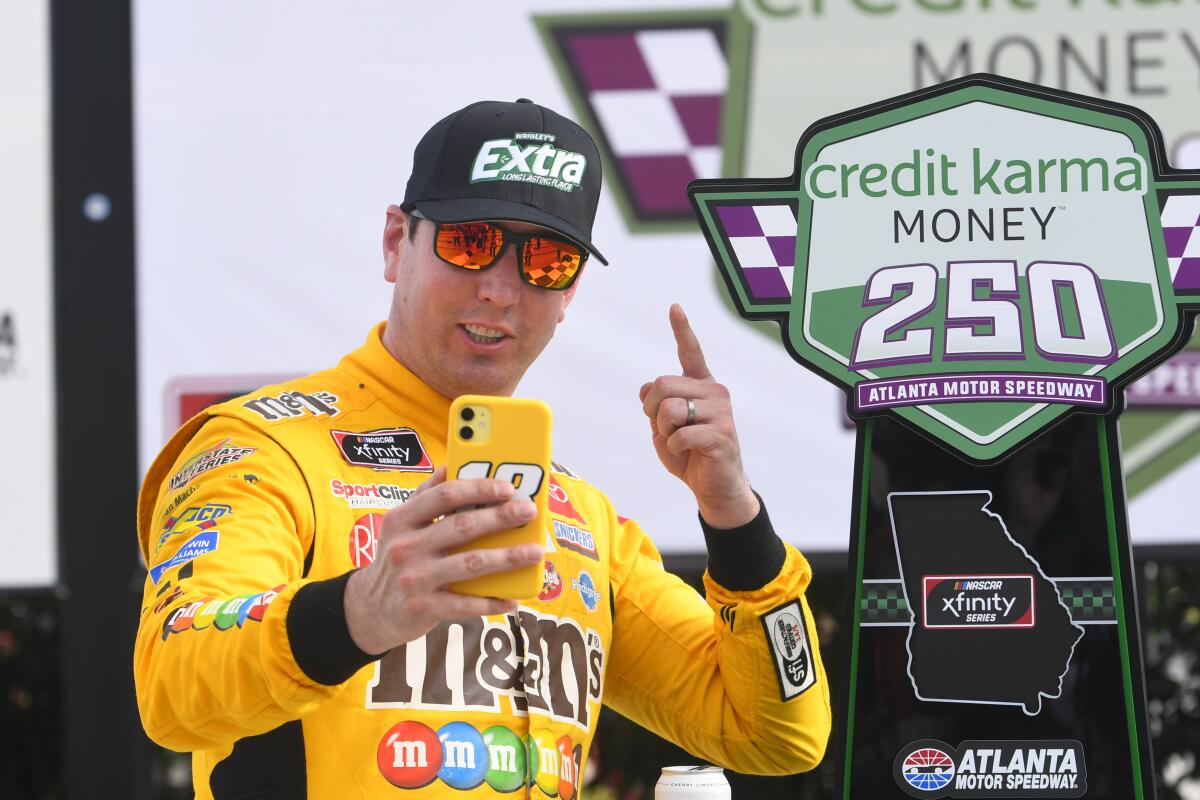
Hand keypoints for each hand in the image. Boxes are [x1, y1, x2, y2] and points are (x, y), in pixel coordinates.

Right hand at [344, 466, 543, 654]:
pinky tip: (513, 598)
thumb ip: (425, 496)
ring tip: (535, 552)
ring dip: (508, 557)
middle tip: (529, 511)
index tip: (507, 487)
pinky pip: (465, 604)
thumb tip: (450, 465)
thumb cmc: (396, 558)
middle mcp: (405, 548)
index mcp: (401, 520)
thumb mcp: (400, 524)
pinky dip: (492, 601)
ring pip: (471, 564)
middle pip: (462, 527)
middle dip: (501, 517)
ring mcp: (414, 580)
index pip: (444, 496)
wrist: (369, 609)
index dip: (478, 489)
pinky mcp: (424, 608)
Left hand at [639, 304, 758, 528]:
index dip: (682, 329)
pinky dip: (674, 449)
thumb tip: (646, 388)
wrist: (715, 488)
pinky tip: (688, 455)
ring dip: (663, 432)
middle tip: (665, 431)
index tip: (674, 308)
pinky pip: (679, 434)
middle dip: (651, 411)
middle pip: (661, 384)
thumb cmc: (690, 455)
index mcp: (701, 386)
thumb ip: (655, 406)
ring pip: (668, 409)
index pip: (690, 353)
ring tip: (679, 444)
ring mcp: (721, 411)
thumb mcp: (663, 428)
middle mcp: (715, 391)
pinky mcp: (722, 433)